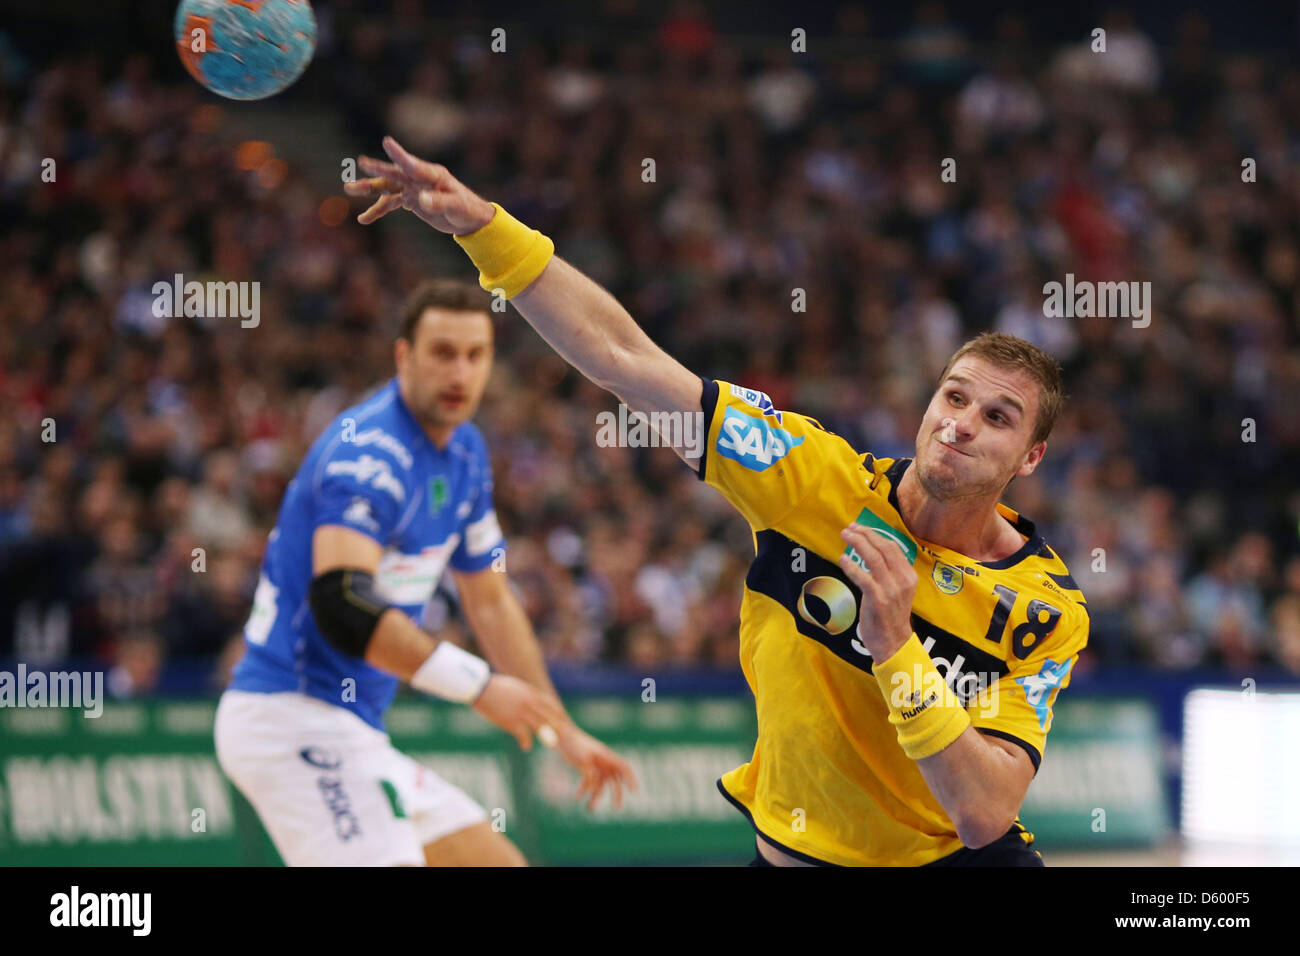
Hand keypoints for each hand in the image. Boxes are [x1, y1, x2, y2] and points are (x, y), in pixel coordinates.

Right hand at [343, 135, 495, 233]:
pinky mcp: (409, 200)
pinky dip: (377, 210)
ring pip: (387, 187)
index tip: (387, 142)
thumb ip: (439, 203)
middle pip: (395, 174)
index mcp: (433, 175)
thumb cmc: (467, 209)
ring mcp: (412, 188)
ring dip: (369, 188)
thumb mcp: (456, 207)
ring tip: (349, 188)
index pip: (414, 165)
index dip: (400, 155)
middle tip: (361, 164)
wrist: (469, 218)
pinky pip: (389, 204)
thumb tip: (421, 200)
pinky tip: (364, 219)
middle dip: (377, 170)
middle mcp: (419, 179)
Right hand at [471, 674, 567, 751]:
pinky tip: (526, 747)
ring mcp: (522, 713)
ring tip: (552, 744)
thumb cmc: (495, 687)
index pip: (550, 703)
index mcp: (530, 692)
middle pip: (549, 715)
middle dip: (558, 725)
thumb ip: (524, 692)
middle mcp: (529, 702)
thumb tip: (529, 697)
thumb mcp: (515, 686)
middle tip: (565, 734)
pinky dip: (527, 742)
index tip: (563, 718)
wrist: (481, 688)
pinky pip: (524, 735)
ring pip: (541, 726)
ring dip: (547, 736)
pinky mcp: (512, 722)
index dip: (557, 711)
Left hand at [553, 723, 638, 810]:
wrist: (563, 737)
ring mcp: (596, 767)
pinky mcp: (586, 770)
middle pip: (615, 781)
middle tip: (617, 808)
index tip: (634, 792)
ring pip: (600, 786)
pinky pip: (588, 784)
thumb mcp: (582, 756)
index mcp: (607, 756)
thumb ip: (588, 770)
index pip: (624, 768)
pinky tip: (577, 797)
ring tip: (589, 809)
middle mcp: (604, 763)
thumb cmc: (573, 742)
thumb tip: (591, 784)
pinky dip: (583, 791)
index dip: (631, 779)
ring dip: (596, 798)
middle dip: (617, 795)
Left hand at [838, 525, 918, 660]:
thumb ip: (889, 574)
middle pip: (883, 548)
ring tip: (845, 535)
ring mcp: (891, 589)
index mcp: (909, 576)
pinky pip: (863, 577)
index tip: (861, 528)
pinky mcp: (878, 599)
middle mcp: (902, 580)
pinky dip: (851, 566)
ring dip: (858, 543)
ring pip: (874, 558)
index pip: (893, 547)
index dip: (876, 534)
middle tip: (850, 528)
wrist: (894, 644)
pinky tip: (842, 559)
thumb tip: (871, 553)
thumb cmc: (891, 617)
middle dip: (865, 534)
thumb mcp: (897, 592)